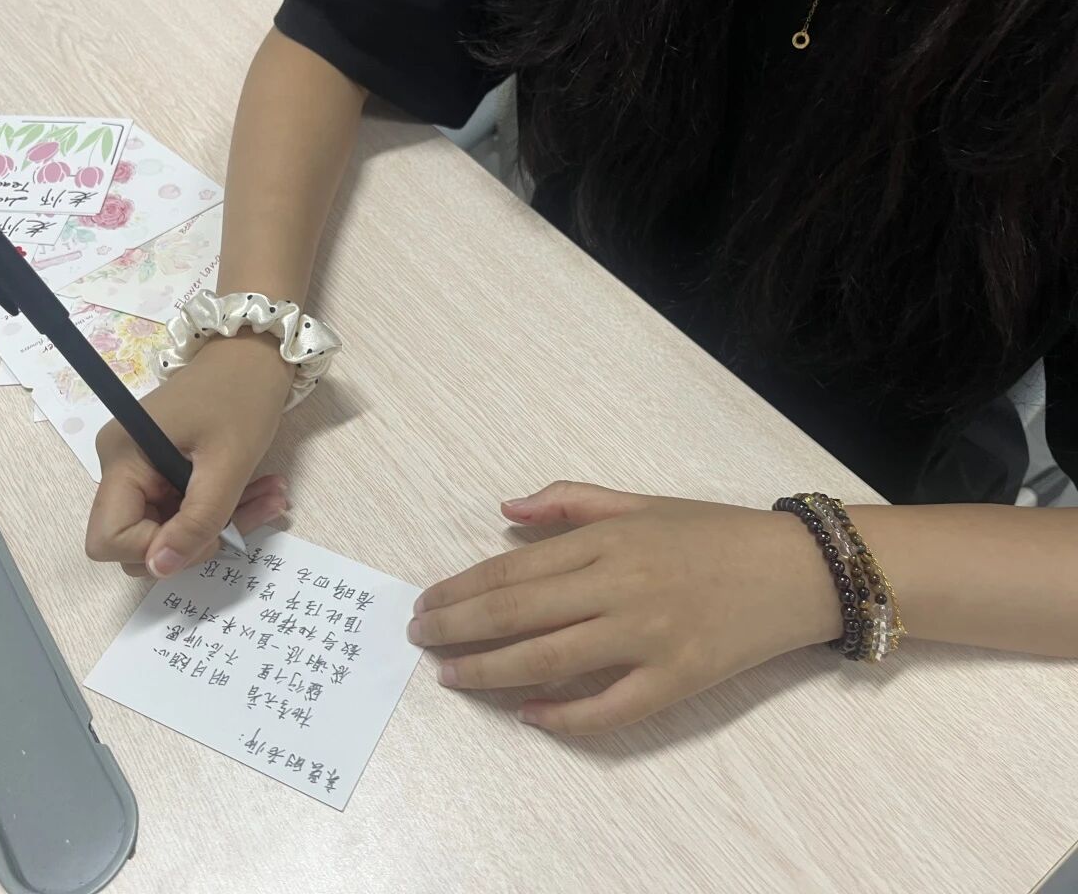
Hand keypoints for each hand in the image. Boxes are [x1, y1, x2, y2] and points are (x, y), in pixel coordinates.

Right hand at [85, 334, 292, 577]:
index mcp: (123, 459)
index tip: (207, 533)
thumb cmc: (242, 395)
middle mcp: (122, 466)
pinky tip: (262, 490)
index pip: (108, 539)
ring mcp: (142, 467)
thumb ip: (197, 520)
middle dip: (196, 539)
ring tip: (271, 497)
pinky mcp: (164, 467)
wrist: (254, 351)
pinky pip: (186, 507)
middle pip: (139, 538)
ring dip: (221, 524)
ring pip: (170, 527)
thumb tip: (161, 568)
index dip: (155, 550)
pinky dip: (223, 507)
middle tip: (251, 514)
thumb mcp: (228, 463)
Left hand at [407, 481, 839, 734]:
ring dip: (489, 671)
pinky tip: (528, 715)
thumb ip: (569, 503)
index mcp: (608, 540)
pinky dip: (564, 716)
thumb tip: (503, 510)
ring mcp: (648, 637)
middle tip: (419, 640)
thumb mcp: (640, 501)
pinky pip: (609, 708)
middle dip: (457, 629)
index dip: (460, 590)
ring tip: (450, 675)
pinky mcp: (677, 680)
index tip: (427, 604)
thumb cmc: (712, 531)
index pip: (512, 569)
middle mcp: (620, 587)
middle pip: (518, 614)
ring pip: (549, 660)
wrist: (798, 570)